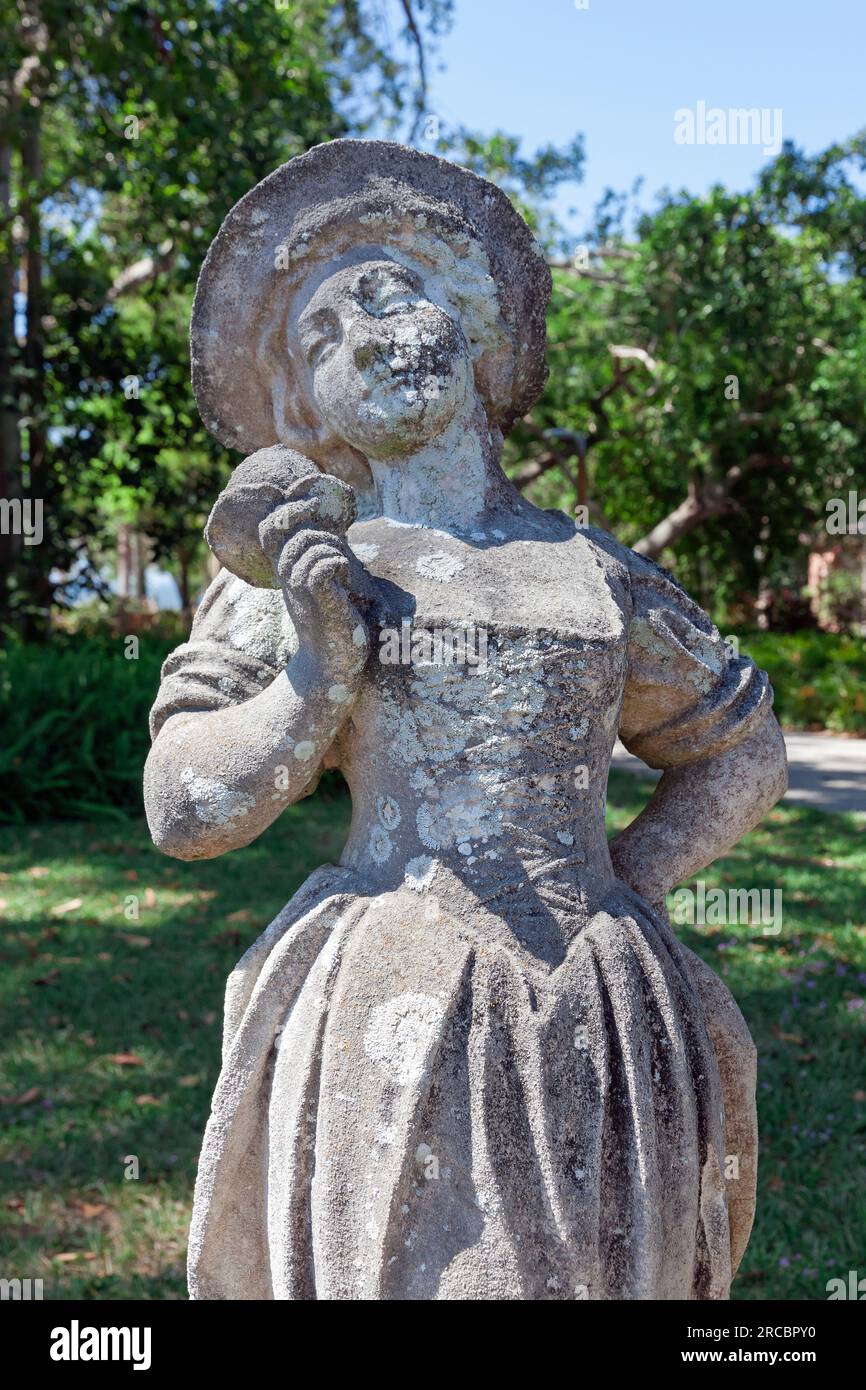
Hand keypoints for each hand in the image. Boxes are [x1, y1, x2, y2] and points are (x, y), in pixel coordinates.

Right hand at [258, 487, 368, 682]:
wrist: (330, 667)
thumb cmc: (331, 623)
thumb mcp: (319, 584)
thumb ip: (318, 556)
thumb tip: (326, 526)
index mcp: (286, 571)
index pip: (269, 528)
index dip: (287, 508)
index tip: (311, 506)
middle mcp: (288, 578)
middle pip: (287, 530)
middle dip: (313, 526)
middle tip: (334, 546)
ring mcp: (301, 591)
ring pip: (308, 546)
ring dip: (332, 550)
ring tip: (342, 571)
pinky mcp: (321, 604)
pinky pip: (321, 567)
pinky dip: (338, 565)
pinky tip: (345, 581)